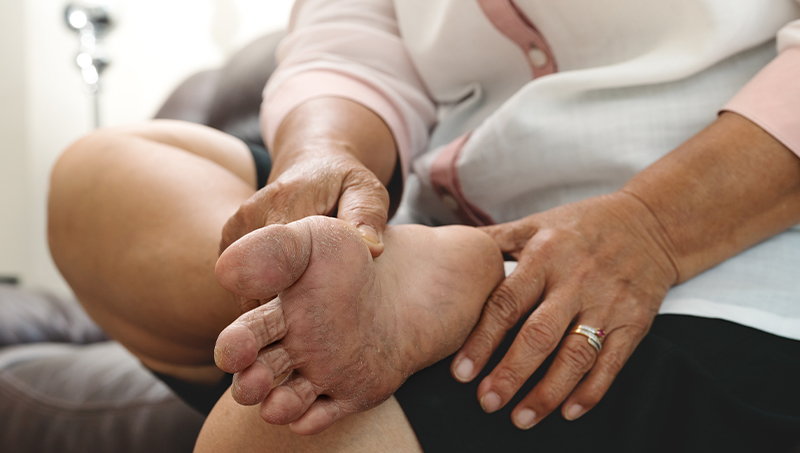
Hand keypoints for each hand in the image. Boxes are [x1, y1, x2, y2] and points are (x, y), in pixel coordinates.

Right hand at [219, 148, 389, 310]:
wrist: (311, 162)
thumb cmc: (344, 180)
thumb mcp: (367, 189)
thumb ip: (368, 215)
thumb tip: (372, 248)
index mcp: (286, 200)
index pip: (282, 259)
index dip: (298, 293)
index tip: (320, 316)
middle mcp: (251, 215)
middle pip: (258, 280)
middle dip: (283, 307)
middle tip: (314, 325)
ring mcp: (234, 229)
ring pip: (246, 287)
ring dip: (270, 303)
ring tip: (302, 313)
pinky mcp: (228, 242)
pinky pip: (241, 282)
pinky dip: (262, 294)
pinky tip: (287, 296)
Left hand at [450, 192, 678, 428]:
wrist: (652, 223)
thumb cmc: (583, 225)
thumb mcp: (538, 223)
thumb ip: (496, 240)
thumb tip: (450, 245)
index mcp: (545, 256)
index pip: (507, 303)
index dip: (482, 340)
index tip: (462, 372)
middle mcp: (575, 282)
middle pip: (539, 335)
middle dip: (511, 373)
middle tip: (487, 401)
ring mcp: (607, 304)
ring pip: (575, 356)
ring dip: (548, 392)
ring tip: (521, 417)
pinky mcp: (635, 322)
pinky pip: (612, 362)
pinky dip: (591, 391)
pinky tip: (568, 411)